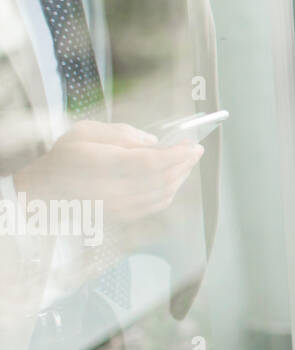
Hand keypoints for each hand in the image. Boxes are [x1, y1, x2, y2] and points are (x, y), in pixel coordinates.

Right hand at [15, 120, 203, 222]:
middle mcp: (111, 191)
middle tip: (195, 150)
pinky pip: (153, 207)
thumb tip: (153, 142)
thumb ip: (121, 133)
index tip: (192, 145)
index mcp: (102, 166)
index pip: (150, 163)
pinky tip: (174, 180)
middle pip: (161, 179)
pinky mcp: (119, 217)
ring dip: (180, 177)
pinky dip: (169, 192)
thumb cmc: (64, 157)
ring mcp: (116, 208)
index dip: (176, 155)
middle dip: (184, 164)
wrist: (43, 192)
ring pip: (161, 195)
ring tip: (187, 162)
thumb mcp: (85, 132)